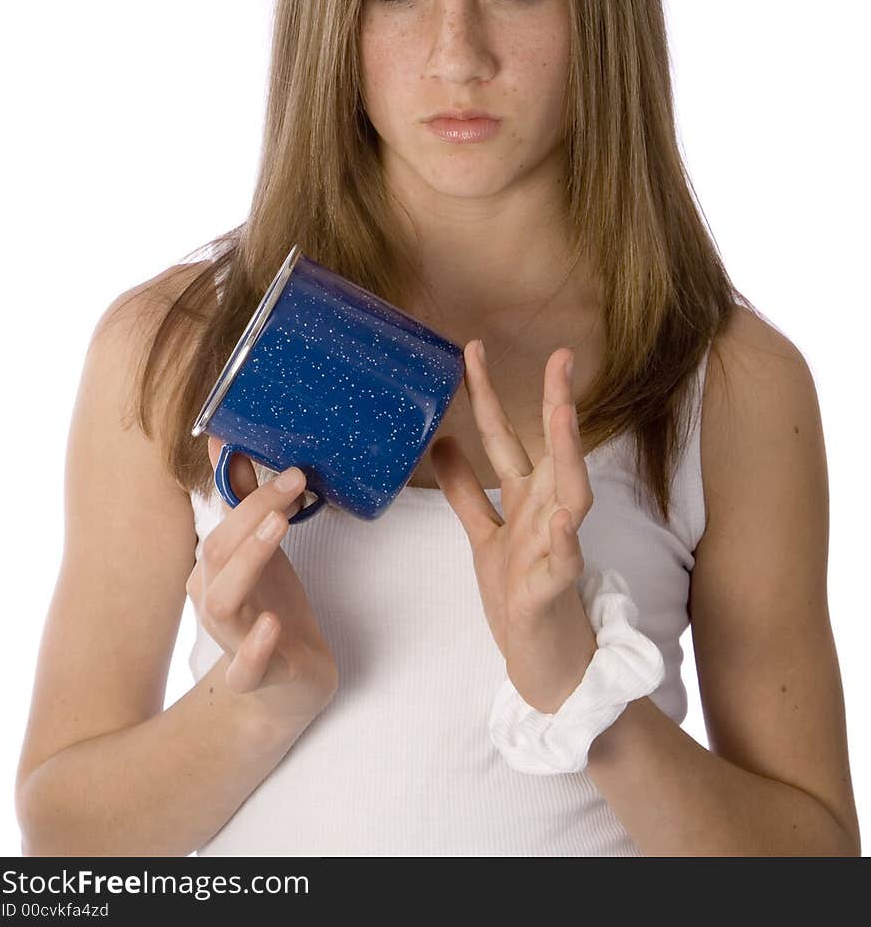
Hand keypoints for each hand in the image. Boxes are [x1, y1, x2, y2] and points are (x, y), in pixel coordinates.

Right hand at [186, 440, 338, 725]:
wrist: (292, 679)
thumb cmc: (273, 605)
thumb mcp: (264, 547)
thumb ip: (243, 498)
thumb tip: (223, 440)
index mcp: (212, 569)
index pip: (222, 524)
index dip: (255, 494)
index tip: (294, 472)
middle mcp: (212, 601)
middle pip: (217, 552)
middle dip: (252, 515)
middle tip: (293, 484)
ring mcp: (231, 640)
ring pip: (222, 603)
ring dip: (249, 561)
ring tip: (280, 527)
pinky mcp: (255, 676)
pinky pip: (244, 669)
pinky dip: (255, 647)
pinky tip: (273, 624)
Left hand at [431, 340, 597, 713]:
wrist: (543, 664)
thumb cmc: (520, 596)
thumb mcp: (484, 534)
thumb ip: (465, 490)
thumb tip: (442, 441)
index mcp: (524, 499)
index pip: (505, 436)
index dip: (487, 394)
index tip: (472, 349)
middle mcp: (546, 514)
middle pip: (551, 450)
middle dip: (556, 403)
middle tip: (560, 357)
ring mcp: (555, 548)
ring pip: (570, 493)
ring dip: (567, 454)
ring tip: (564, 415)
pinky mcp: (554, 589)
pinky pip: (564, 562)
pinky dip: (566, 539)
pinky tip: (564, 518)